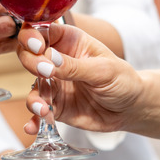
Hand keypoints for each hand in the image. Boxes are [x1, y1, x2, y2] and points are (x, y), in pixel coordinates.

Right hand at [16, 23, 142, 134]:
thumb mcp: (104, 70)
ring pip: (32, 85)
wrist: (131, 109)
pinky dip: (34, 119)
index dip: (33, 36)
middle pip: (29, 54)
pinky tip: (33, 127)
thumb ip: (76, 66)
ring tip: (43, 108)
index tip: (37, 47)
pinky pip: (38, 111)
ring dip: (33, 97)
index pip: (42, 31)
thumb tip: (49, 60)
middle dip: (30, 62)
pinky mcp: (54, 105)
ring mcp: (53, 84)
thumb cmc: (122, 80)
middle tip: (44, 73)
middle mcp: (56, 60)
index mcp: (69, 41)